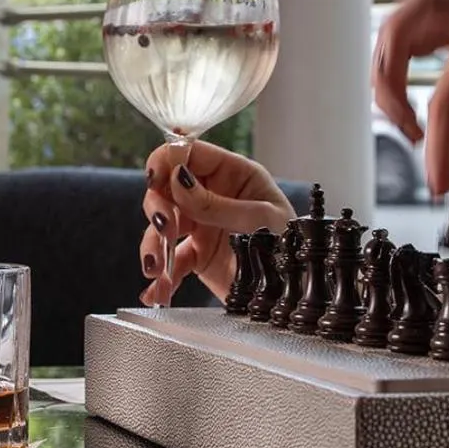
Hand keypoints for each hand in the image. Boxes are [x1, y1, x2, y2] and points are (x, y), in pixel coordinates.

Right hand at [140, 141, 295, 305]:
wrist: (295, 294)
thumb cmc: (292, 247)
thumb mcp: (260, 221)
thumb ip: (217, 204)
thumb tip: (178, 179)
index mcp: (234, 174)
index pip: (192, 153)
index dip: (168, 161)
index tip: (157, 179)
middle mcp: (213, 195)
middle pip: (167, 187)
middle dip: (159, 207)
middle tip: (166, 227)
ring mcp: (202, 225)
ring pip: (162, 224)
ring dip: (153, 245)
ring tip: (157, 268)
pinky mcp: (197, 255)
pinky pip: (170, 261)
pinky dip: (161, 278)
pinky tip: (157, 293)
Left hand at [372, 0, 448, 201]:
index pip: (441, 95)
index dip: (436, 143)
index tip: (440, 187)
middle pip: (399, 46)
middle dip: (386, 94)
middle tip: (409, 139)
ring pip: (405, 17)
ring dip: (390, 64)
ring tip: (407, 117)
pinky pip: (443, 5)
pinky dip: (426, 32)